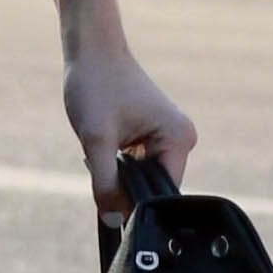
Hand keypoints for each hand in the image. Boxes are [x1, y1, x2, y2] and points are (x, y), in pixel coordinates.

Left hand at [64, 43, 196, 217]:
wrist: (91, 49)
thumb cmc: (96, 85)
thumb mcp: (96, 139)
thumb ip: (105, 184)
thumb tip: (113, 222)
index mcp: (179, 139)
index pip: (162, 193)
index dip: (135, 203)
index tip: (109, 202)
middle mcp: (181, 139)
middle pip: (152, 188)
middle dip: (124, 186)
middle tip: (99, 165)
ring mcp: (168, 138)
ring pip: (141, 179)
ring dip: (118, 173)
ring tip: (102, 144)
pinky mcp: (153, 136)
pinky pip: (136, 166)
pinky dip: (116, 163)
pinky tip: (104, 141)